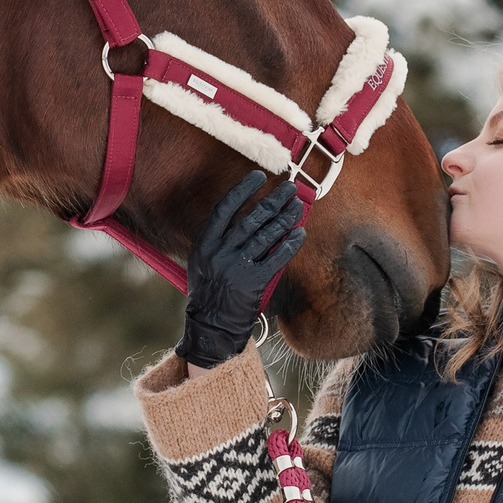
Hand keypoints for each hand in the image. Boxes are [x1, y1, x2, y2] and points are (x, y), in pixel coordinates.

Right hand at [176, 172, 306, 368]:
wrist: (211, 325)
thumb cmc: (210, 290)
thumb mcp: (203, 260)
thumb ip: (220, 238)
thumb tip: (249, 211)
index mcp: (204, 244)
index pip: (224, 209)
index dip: (242, 190)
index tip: (259, 177)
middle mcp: (219, 253)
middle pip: (251, 219)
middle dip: (273, 201)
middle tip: (289, 188)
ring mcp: (237, 268)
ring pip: (266, 235)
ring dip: (285, 218)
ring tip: (297, 206)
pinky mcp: (253, 283)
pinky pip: (277, 258)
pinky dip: (290, 243)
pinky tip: (299, 232)